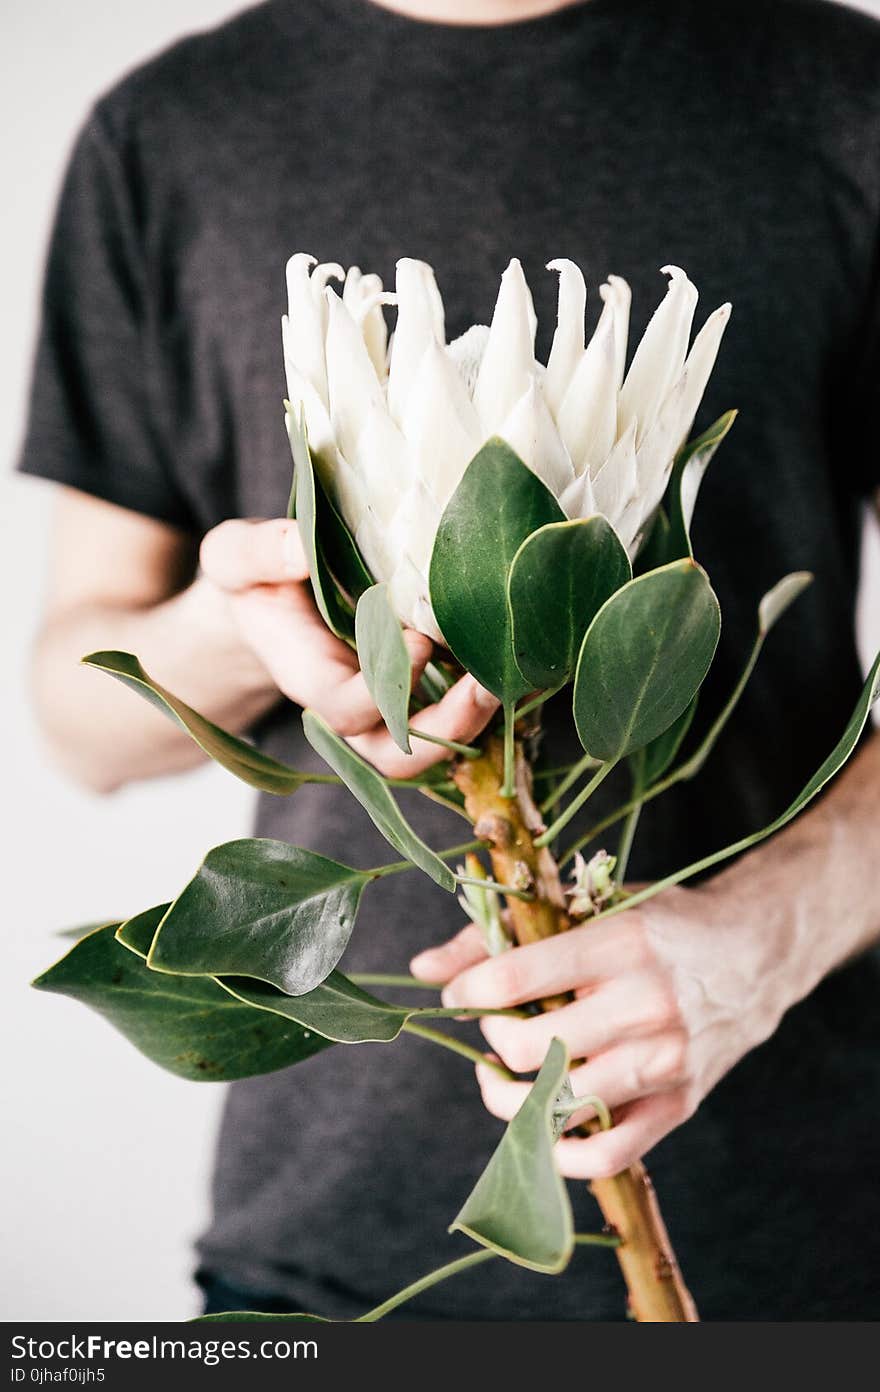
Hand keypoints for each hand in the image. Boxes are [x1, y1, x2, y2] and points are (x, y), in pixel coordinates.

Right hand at [199, 517, 498, 775]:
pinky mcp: (418, 691)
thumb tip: (300, 546)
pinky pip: (457, 717)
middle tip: (487, 687)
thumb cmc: (257, 579)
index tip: (419, 642)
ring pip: (434, 748)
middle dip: (446, 732)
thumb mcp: (237, 558)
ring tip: (515, 679)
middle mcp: (352, 708)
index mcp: (309, 679)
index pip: (348, 710)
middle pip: (397, 757)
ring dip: (478, 722)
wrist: (272, 601)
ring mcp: (387, 708)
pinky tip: (524, 665)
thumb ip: (258, 553)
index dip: (386, 689)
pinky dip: (491, 700)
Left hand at [410, 881, 798, 1177]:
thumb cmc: (661, 925)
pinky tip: (540, 1125)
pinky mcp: (679, 1104)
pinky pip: (605, 1155)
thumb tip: (423, 970)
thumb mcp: (593, 907)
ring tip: (501, 1077)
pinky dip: (558, 1154)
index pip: (516, 979)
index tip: (458, 992)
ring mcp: (666, 1061)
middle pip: (531, 1049)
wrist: (755, 954)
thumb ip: (504, 935)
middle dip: (491, 1043)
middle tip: (492, 1028)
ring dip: (510, 1100)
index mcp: (620, 944)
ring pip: (560, 1106)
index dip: (467, 991)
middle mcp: (646, 1004)